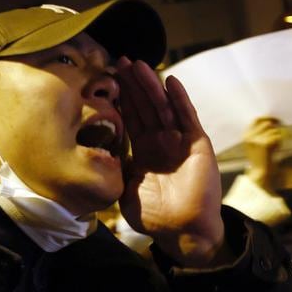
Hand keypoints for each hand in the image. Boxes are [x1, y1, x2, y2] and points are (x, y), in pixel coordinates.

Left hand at [115, 57, 225, 266]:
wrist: (182, 231)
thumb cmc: (154, 216)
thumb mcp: (125, 189)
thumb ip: (115, 169)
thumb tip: (95, 154)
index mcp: (144, 150)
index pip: (131, 117)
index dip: (122, 98)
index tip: (110, 77)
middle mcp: (161, 141)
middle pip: (146, 106)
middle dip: (134, 84)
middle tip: (122, 61)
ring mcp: (179, 141)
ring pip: (163, 106)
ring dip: (152, 86)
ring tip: (139, 65)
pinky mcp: (196, 144)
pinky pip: (188, 117)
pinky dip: (180, 99)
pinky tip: (171, 81)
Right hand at [243, 117, 282, 189]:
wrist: (260, 172)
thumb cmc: (261, 158)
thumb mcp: (257, 144)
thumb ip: (261, 133)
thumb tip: (272, 120)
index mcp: (245, 135)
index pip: (256, 119)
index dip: (267, 117)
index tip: (276, 119)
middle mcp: (249, 136)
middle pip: (267, 123)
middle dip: (276, 127)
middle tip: (282, 132)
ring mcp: (256, 140)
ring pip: (274, 130)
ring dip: (278, 137)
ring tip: (276, 146)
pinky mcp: (264, 144)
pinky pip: (277, 136)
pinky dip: (280, 142)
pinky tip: (277, 148)